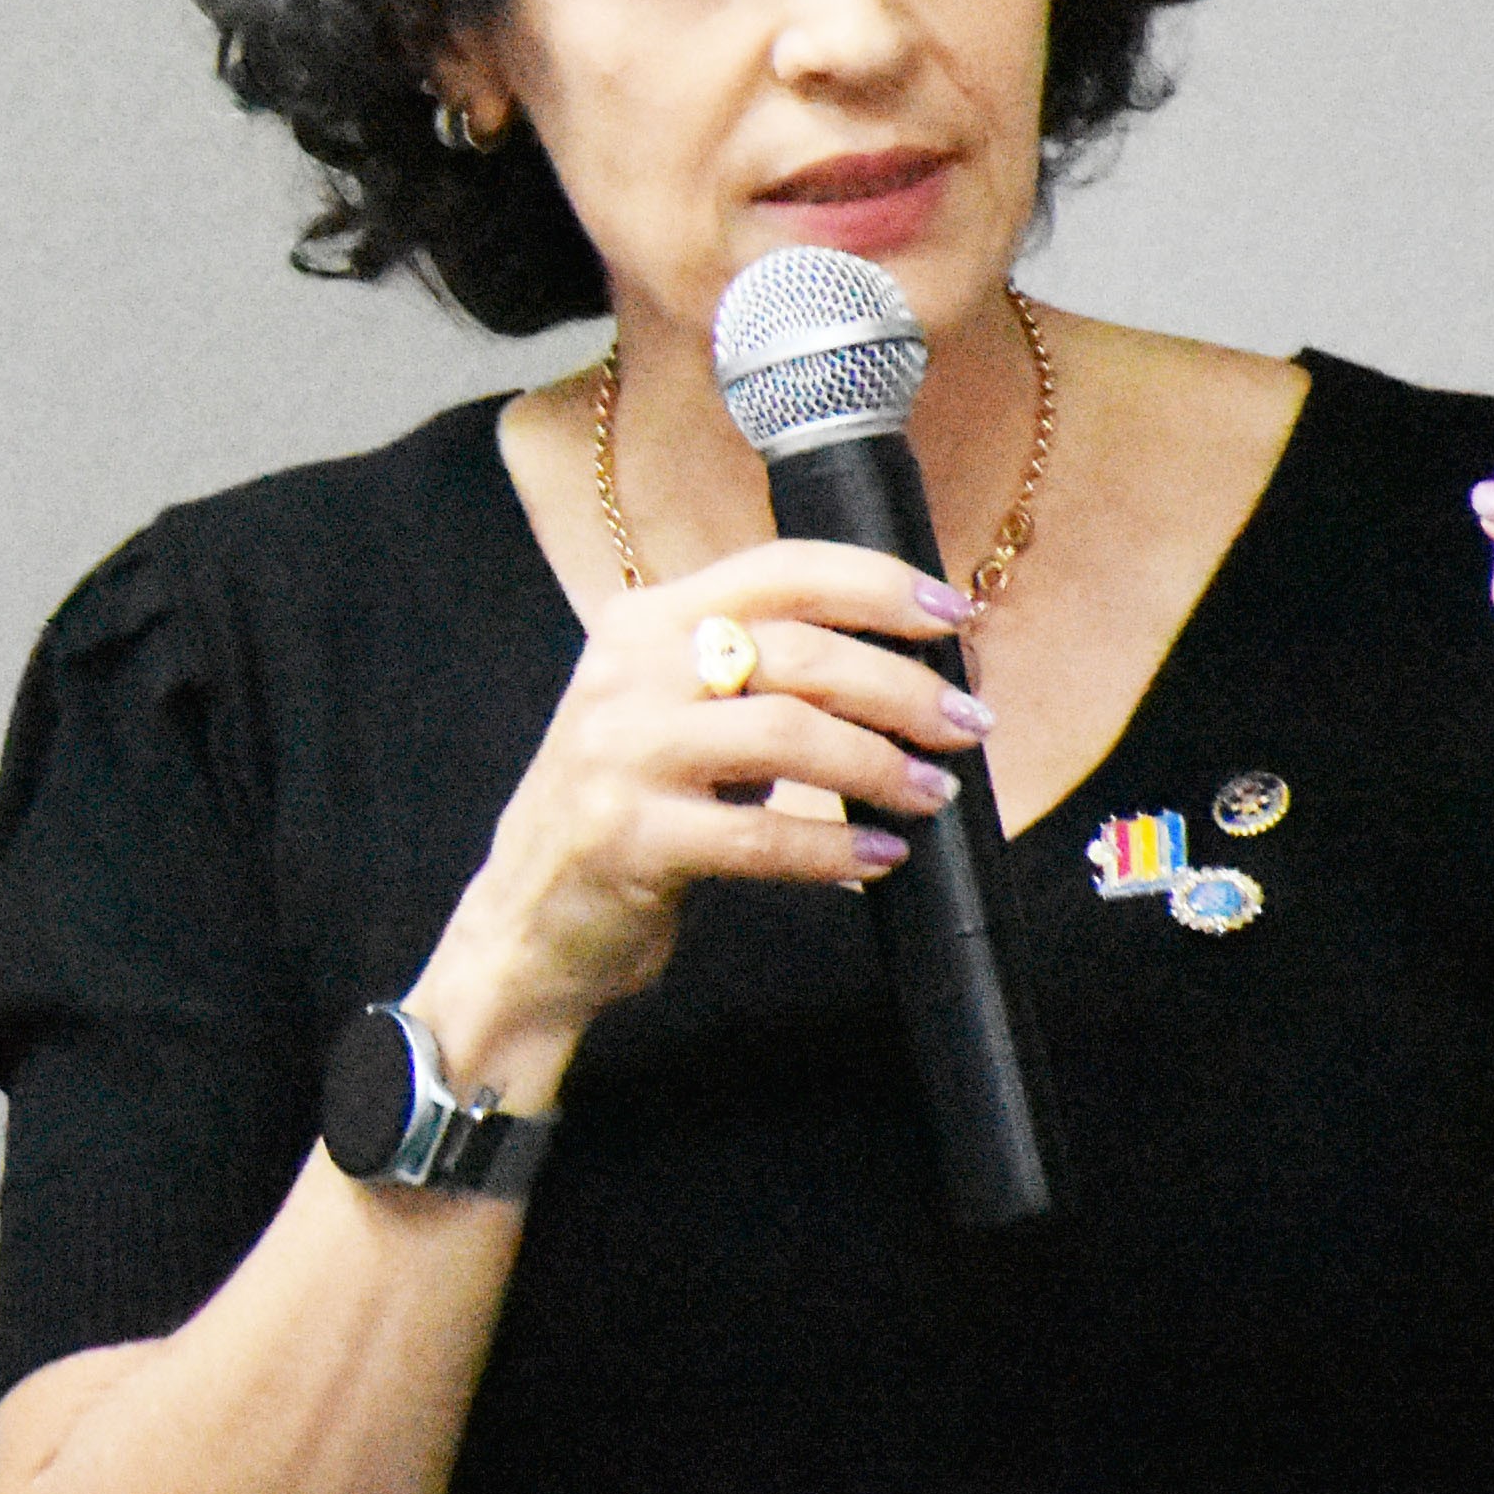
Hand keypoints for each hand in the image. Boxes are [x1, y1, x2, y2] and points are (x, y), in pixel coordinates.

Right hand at [431, 541, 989, 1096]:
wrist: (525, 922)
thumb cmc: (625, 812)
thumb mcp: (669, 714)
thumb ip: (753, 675)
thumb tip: (906, 665)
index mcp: (641, 623)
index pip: (776, 571)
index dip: (877, 584)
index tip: (952, 615)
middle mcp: (625, 673)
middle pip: (798, 651)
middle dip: (903, 685)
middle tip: (968, 722)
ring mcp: (621, 754)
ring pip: (788, 734)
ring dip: (881, 764)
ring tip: (933, 792)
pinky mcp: (627, 838)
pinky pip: (761, 836)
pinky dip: (836, 848)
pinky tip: (881, 857)